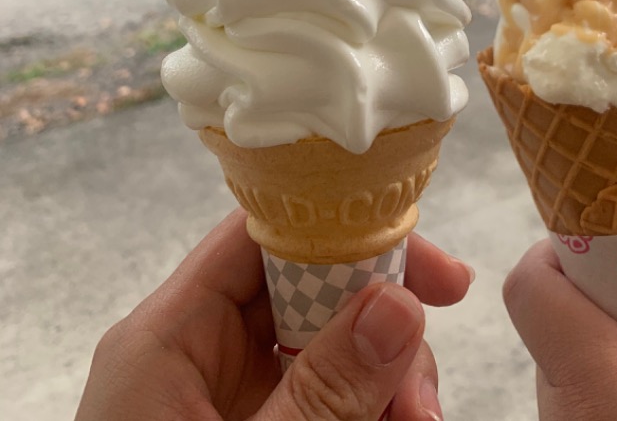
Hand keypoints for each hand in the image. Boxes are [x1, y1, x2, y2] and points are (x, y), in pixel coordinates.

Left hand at [75, 208, 471, 420]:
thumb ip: (324, 390)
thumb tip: (398, 304)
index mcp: (166, 337)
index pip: (259, 236)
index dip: (344, 235)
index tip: (428, 270)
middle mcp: (196, 352)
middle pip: (307, 292)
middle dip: (379, 329)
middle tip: (424, 382)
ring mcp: (226, 395)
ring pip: (327, 347)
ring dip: (385, 381)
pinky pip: (322, 394)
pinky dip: (367, 409)